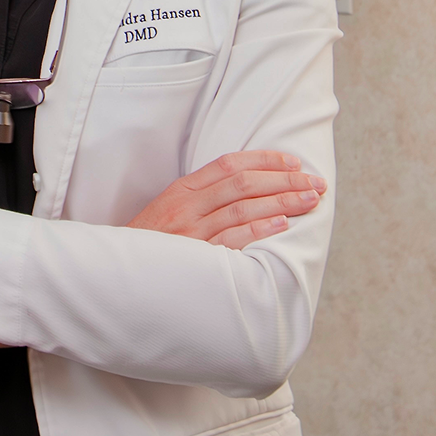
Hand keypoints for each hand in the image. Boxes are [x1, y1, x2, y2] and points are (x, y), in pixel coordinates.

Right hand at [127, 150, 325, 249]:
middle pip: (243, 184)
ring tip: (309, 200)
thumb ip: (203, 196)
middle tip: (315, 182)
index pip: (229, 164)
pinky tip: (282, 225)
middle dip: (284, 180)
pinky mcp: (195, 260)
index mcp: (182, 190)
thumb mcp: (170, 209)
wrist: (119, 276)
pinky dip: (259, 231)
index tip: (294, 162)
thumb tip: (249, 185)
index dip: (265, 160)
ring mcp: (191, 233)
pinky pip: (232, 241)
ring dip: (282, 202)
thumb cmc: (151, 243)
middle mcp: (187, 207)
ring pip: (243, 209)